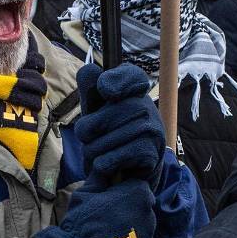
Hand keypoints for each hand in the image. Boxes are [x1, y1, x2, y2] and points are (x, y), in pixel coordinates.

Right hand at [34, 177, 156, 237]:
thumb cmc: (81, 222)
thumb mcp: (85, 192)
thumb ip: (101, 177)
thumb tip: (105, 164)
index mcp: (138, 196)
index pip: (139, 187)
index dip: (125, 191)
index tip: (112, 197)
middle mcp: (149, 217)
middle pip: (142, 209)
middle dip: (129, 211)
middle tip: (107, 218)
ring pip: (141, 231)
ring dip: (129, 232)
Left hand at [73, 62, 164, 184]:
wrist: (134, 169)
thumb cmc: (112, 133)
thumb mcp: (98, 108)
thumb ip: (90, 88)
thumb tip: (88, 68)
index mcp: (135, 90)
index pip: (130, 75)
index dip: (115, 81)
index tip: (106, 91)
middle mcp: (146, 106)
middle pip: (94, 121)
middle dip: (85, 135)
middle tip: (96, 138)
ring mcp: (151, 129)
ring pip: (98, 144)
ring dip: (92, 154)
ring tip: (104, 153)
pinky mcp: (149, 153)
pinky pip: (107, 161)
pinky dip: (102, 167)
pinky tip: (112, 165)